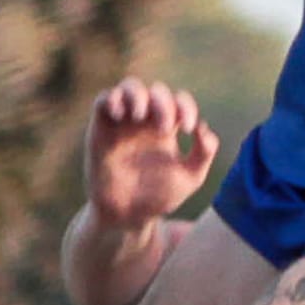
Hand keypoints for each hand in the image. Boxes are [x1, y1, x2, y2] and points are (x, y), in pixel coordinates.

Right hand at [85, 79, 219, 231]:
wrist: (128, 217)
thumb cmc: (159, 197)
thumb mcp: (190, 178)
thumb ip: (203, 153)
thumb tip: (202, 128)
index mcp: (168, 128)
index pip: (179, 101)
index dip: (186, 107)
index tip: (189, 128)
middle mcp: (145, 121)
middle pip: (156, 91)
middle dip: (163, 103)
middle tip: (165, 127)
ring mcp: (123, 123)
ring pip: (129, 88)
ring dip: (137, 94)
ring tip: (139, 114)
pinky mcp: (101, 130)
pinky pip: (102, 101)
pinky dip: (110, 99)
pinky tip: (120, 114)